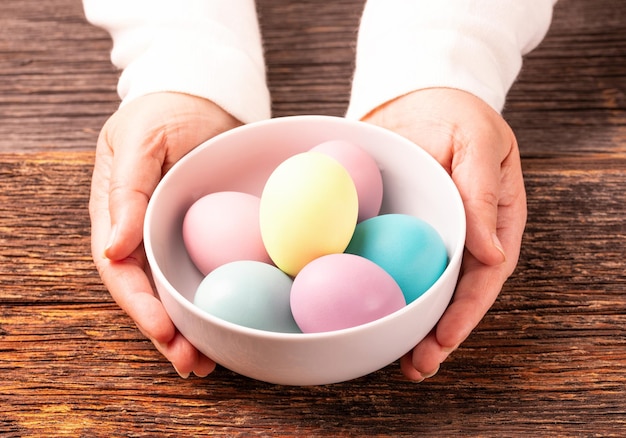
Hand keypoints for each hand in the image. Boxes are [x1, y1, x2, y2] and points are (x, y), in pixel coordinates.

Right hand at [89, 92, 241, 377]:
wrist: (204, 97)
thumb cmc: (164, 111)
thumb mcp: (139, 140)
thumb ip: (125, 192)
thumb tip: (112, 248)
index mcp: (117, 216)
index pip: (121, 272)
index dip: (140, 305)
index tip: (164, 331)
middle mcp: (144, 235)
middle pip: (150, 294)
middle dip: (168, 333)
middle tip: (193, 362)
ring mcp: (176, 237)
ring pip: (178, 292)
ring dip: (193, 329)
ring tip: (210, 361)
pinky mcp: (208, 235)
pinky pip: (211, 272)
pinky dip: (219, 301)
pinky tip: (233, 325)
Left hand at [363, 88, 526, 381]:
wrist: (414, 98)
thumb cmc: (455, 115)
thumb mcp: (478, 142)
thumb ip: (484, 193)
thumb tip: (491, 252)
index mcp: (490, 223)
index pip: (482, 276)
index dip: (465, 311)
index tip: (446, 338)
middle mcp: (456, 239)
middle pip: (449, 295)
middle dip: (435, 335)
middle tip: (416, 367)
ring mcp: (421, 238)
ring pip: (416, 288)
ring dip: (406, 326)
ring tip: (393, 362)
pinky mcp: (389, 231)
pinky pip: (381, 263)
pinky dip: (371, 291)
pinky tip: (357, 315)